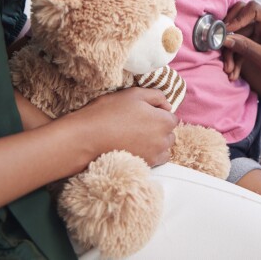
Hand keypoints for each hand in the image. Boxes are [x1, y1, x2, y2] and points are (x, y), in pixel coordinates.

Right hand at [63, 87, 178, 166]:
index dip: (159, 113)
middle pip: (169, 134)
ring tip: (137, 137)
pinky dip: (150, 155)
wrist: (88, 137)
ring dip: (157, 143)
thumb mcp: (135, 94)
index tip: (145, 112)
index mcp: (164, 121)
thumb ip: (157, 96)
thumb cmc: (110, 111)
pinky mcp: (144, 166)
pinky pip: (156, 161)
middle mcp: (163, 140)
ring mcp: (154, 155)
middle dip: (160, 129)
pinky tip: (136, 148)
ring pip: (164, 148)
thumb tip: (168, 105)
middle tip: (139, 124)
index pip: (172, 118)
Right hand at [223, 1, 260, 99]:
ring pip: (239, 33)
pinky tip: (234, 71)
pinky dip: (237, 56)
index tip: (225, 34)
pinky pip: (242, 42)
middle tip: (220, 48)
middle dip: (230, 35)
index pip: (253, 8)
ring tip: (229, 70)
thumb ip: (247, 48)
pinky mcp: (259, 39)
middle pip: (241, 17)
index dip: (237, 18)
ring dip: (232, 51)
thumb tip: (225, 39)